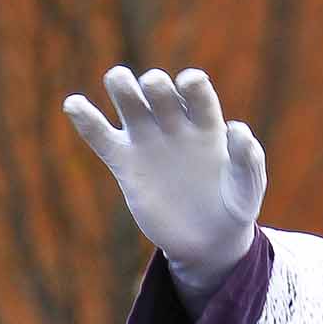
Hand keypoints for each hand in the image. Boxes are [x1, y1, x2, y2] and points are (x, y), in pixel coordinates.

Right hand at [63, 65, 265, 308]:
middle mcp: (174, 125)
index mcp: (206, 124)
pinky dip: (85, 118)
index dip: (191, 82)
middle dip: (154, 83)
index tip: (190, 86)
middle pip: (157, 86)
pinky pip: (99, 135)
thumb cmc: (234, 206)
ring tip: (121, 84)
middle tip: (156, 92)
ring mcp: (148, 142)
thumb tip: (238, 129)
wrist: (209, 241)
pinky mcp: (125, 164)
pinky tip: (74, 104)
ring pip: (128, 99)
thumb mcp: (248, 187)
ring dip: (121, 84)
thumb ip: (247, 159)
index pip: (195, 88)